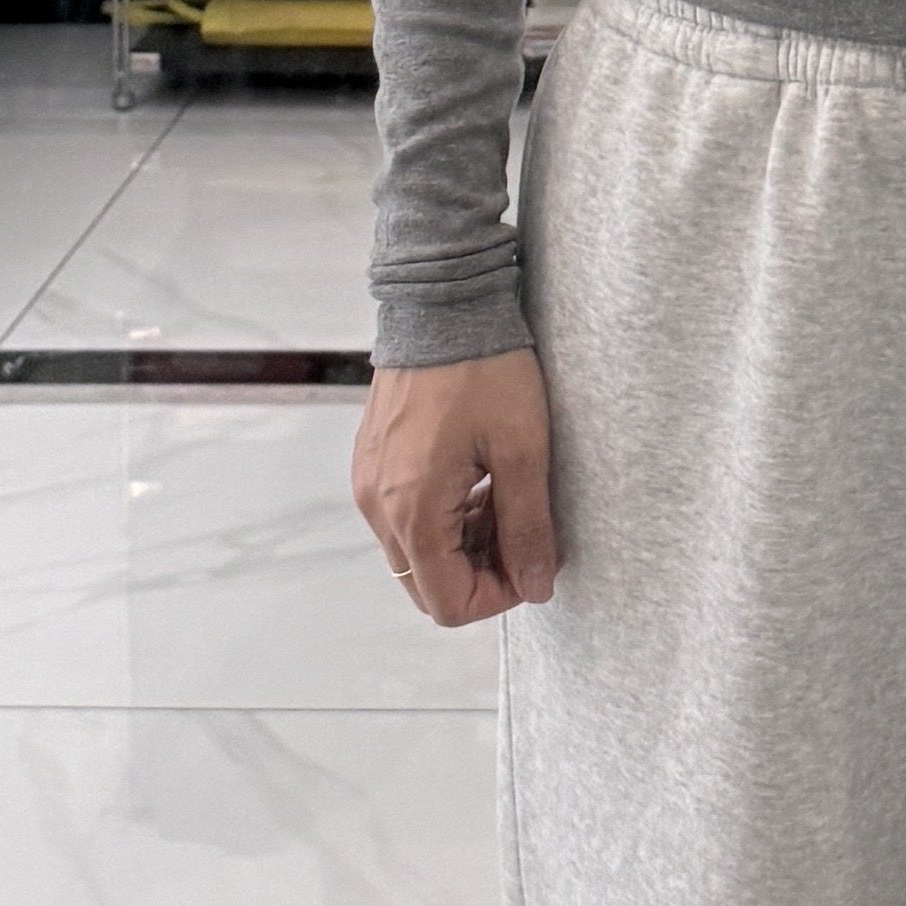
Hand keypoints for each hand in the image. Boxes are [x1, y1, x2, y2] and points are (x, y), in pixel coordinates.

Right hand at [353, 348, 555, 622]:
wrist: (443, 302)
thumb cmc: (485, 368)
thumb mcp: (523, 449)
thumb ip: (529, 526)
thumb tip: (536, 586)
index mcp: (412, 509)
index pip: (448, 603)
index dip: (498, 597)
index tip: (533, 564)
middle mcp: (378, 505)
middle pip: (426, 585)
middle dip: (479, 575)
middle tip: (522, 535)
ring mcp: (369, 482)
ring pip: (415, 554)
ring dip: (462, 547)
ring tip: (504, 501)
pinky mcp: (372, 461)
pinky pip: (403, 517)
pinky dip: (442, 519)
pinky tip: (477, 483)